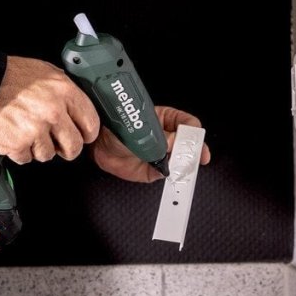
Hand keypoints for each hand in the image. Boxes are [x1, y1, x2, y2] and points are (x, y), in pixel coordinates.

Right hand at [0, 56, 100, 163]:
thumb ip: (65, 91)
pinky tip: (14, 135)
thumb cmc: (9, 76)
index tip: (82, 135)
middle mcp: (53, 112)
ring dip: (38, 148)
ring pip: (48, 155)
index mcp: (64, 92)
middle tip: (58, 143)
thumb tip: (78, 108)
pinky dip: (19, 151)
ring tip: (27, 131)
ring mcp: (35, 130)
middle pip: (74, 146)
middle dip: (66, 148)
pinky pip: (26, 158)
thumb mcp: (46, 72)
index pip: (91, 124)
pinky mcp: (17, 144)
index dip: (87, 133)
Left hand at [91, 105, 211, 182]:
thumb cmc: (115, 129)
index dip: (195, 134)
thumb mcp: (140, 129)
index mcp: (166, 119)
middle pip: (189, 144)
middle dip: (194, 151)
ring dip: (184, 164)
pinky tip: (174, 174)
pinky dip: (172, 176)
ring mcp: (162, 154)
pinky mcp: (154, 169)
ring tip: (183, 166)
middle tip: (195, 158)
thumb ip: (161, 137)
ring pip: (181, 160)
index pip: (188, 124)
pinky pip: (168, 173)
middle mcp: (167, 137)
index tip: (198, 143)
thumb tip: (178, 143)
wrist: (98, 146)